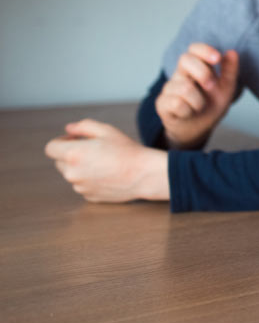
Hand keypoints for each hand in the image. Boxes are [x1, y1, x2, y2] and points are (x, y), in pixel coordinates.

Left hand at [44, 119, 168, 202]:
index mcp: (73, 154)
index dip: (61, 141)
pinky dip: (90, 179)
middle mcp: (71, 173)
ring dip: (81, 167)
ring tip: (105, 162)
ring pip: (72, 174)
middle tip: (93, 150)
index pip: (51, 148)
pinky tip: (108, 174)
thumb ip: (83, 126)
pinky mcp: (88, 196)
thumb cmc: (127, 150)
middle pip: (59, 162)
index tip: (76, 140)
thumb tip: (68, 129)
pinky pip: (83, 185)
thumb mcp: (107, 130)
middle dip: (71, 154)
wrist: (144, 174)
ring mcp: (79, 187)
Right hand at [157, 44, 238, 147]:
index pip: (194, 49)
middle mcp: (180, 74)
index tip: (217, 58)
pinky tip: (188, 113)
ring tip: (199, 106)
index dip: (204, 50)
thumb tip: (232, 52)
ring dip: (199, 101)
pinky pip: (177, 103)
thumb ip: (229, 71)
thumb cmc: (210, 105)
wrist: (198, 129)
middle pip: (185, 59)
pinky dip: (188, 110)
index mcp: (196, 67)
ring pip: (185, 87)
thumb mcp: (226, 89)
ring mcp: (169, 88)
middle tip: (211, 87)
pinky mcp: (162, 103)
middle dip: (203, 73)